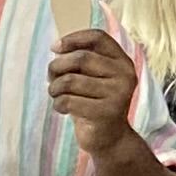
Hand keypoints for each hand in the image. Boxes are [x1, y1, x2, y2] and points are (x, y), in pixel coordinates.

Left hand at [47, 25, 144, 156]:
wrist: (110, 138)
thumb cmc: (95, 102)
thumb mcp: (94, 77)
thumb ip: (83, 59)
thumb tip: (57, 48)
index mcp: (122, 62)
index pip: (98, 37)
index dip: (73, 39)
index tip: (55, 48)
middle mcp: (125, 75)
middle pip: (80, 58)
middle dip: (57, 66)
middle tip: (51, 77)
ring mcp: (118, 95)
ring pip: (70, 80)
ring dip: (54, 88)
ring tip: (56, 94)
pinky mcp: (106, 113)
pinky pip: (68, 101)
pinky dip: (58, 104)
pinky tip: (63, 109)